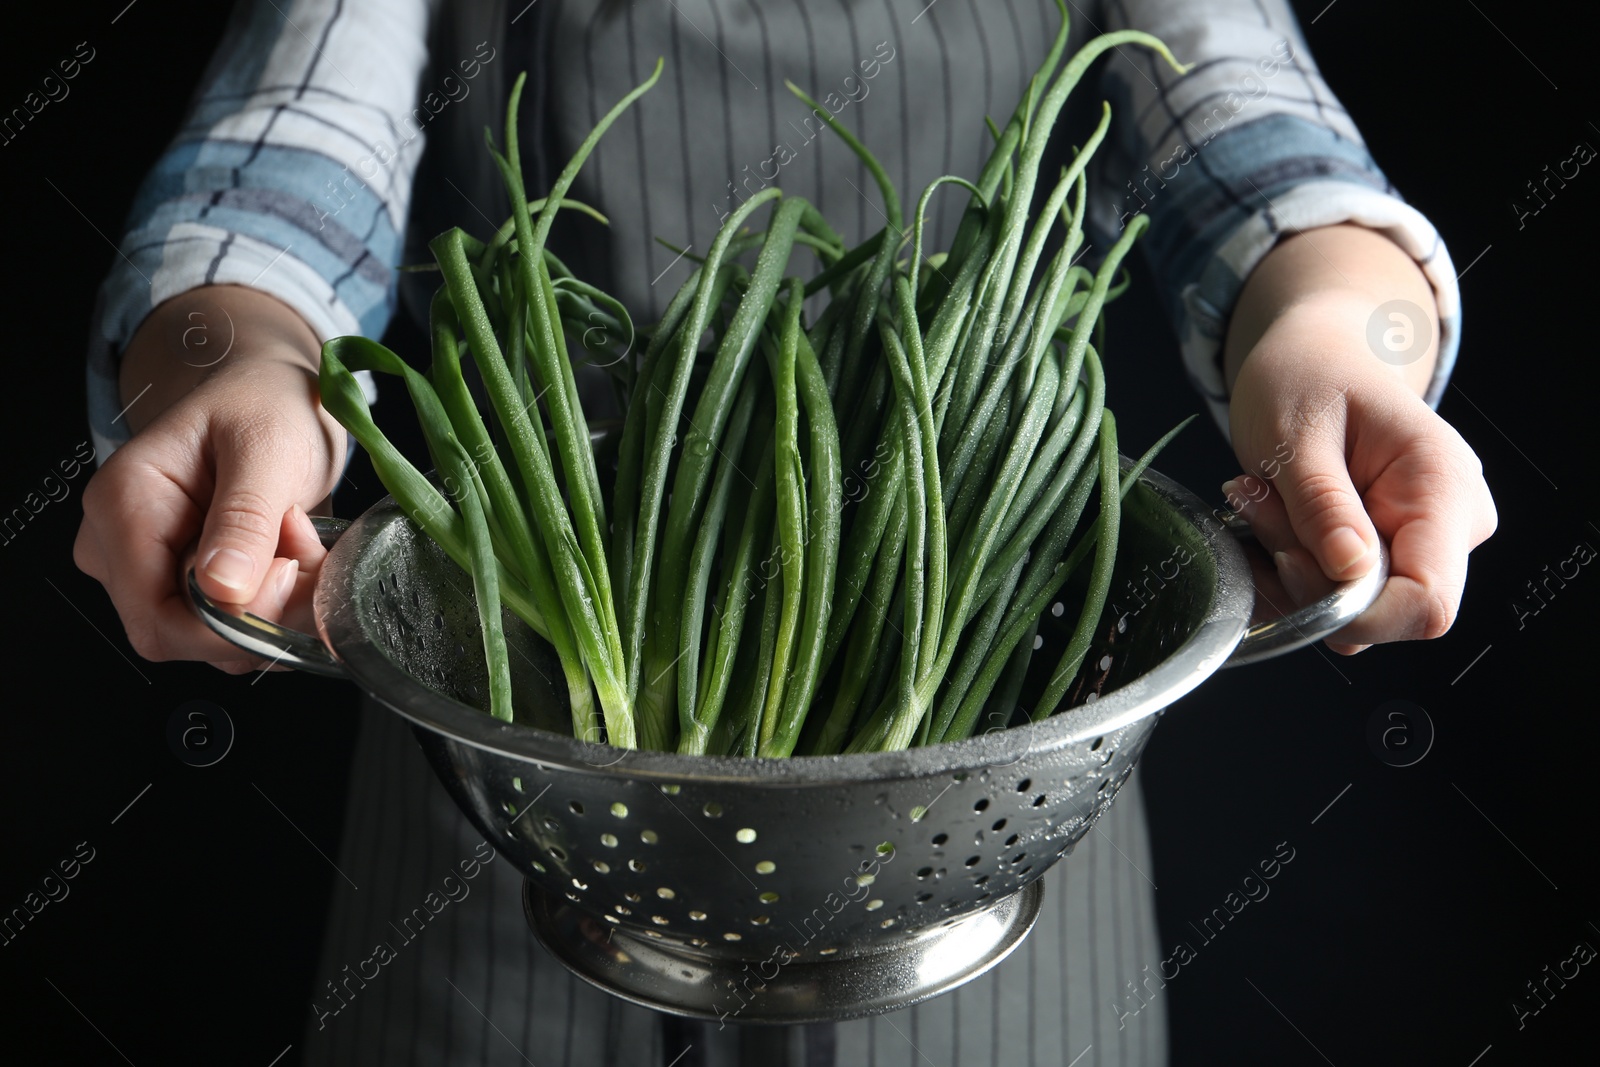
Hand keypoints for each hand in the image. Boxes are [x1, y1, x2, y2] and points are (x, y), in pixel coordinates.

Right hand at [74, 286, 345, 671]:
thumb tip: (222, 589)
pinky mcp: (186, 580)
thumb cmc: (264, 404)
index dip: (227, 623)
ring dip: (280, 606)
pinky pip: (233, 622)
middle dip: (263, 613)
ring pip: (214, 636)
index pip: (156, 618)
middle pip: (183, 635)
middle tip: (308, 552)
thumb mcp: (266, 448)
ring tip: (302, 537)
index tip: (289, 577)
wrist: (275, 393)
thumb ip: (245, 517)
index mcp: (123, 504)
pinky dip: (280, 601)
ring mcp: (149, 567)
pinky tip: (295, 551)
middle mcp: (120, 544)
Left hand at [1222, 225, 1497, 652]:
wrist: (1313, 357)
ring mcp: (1422, 544)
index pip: (1427, 601)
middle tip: (1257, 505)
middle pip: (1387, 613)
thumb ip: (1322, 504)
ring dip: (1289, 573)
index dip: (1356, 610)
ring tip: (1262, 499)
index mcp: (1443, 487)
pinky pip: (1336, 603)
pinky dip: (1288, 576)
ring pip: (1354, 614)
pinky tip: (1270, 522)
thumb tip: (1351, 574)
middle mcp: (1450, 525)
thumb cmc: (1307, 377)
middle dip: (1306, 579)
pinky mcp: (1387, 558)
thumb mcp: (1296, 433)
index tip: (1288, 559)